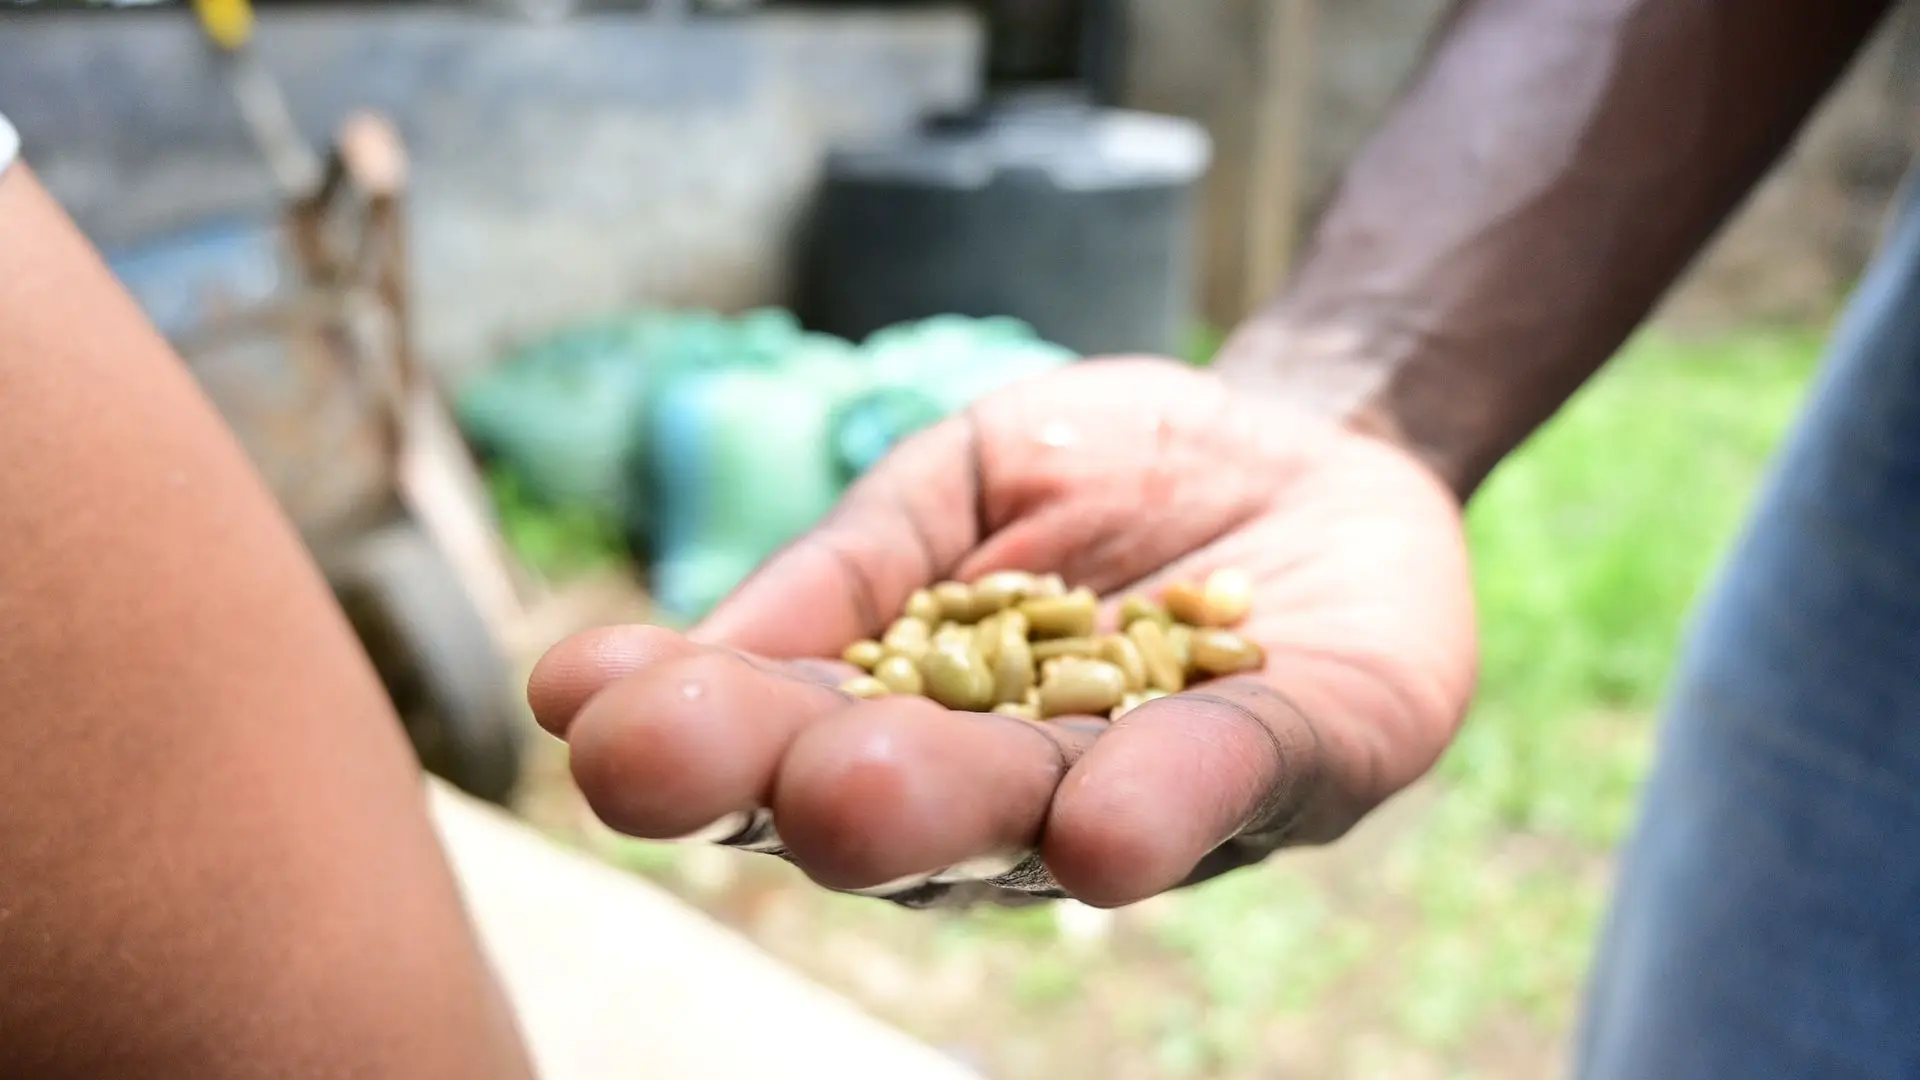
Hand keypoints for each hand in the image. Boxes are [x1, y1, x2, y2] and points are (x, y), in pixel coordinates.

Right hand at [528, 358, 1476, 907]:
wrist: (1302, 448)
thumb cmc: (1107, 476)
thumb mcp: (955, 481)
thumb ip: (851, 569)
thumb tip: (695, 656)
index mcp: (911, 728)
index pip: (788, 735)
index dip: (686, 724)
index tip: (577, 698)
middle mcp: (1011, 793)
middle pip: (890, 809)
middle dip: (784, 787)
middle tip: (660, 768)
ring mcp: (1150, 792)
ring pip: (1036, 817)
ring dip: (938, 813)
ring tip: (845, 795)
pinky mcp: (1295, 764)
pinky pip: (1233, 784)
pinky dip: (1166, 808)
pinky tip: (1098, 835)